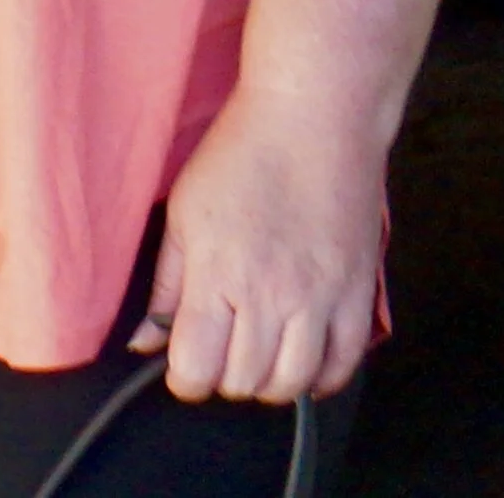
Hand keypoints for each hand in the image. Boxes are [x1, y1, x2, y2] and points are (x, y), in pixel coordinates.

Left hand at [131, 82, 382, 402]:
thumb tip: (144, 341)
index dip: (183, 377)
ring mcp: (320, 300)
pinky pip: (342, 367)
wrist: (313, 118)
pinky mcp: (359, 296)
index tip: (182, 361)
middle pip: (242, 382)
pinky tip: (301, 358)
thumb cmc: (240, 154)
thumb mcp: (184, 210)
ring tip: (257, 351)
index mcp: (218, 273)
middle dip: (222, 375)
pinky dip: (319, 377)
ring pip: (291, 385)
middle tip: (219, 346)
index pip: (196, 368)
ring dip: (268, 381)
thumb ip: (165, 283)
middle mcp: (271, 297)